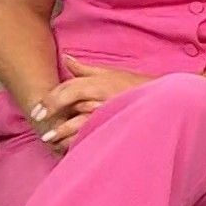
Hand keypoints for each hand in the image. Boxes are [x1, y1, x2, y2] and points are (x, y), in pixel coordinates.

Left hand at [32, 56, 151, 151]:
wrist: (168, 99)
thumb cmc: (137, 86)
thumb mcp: (111, 74)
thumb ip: (86, 70)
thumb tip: (66, 58)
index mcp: (99, 82)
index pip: (68, 89)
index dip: (50, 100)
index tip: (36, 111)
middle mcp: (102, 96)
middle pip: (71, 104)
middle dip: (53, 115)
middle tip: (38, 125)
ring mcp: (110, 112)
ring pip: (81, 121)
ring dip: (64, 131)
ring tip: (50, 140)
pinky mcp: (118, 125)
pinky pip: (96, 134)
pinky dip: (83, 140)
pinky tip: (72, 147)